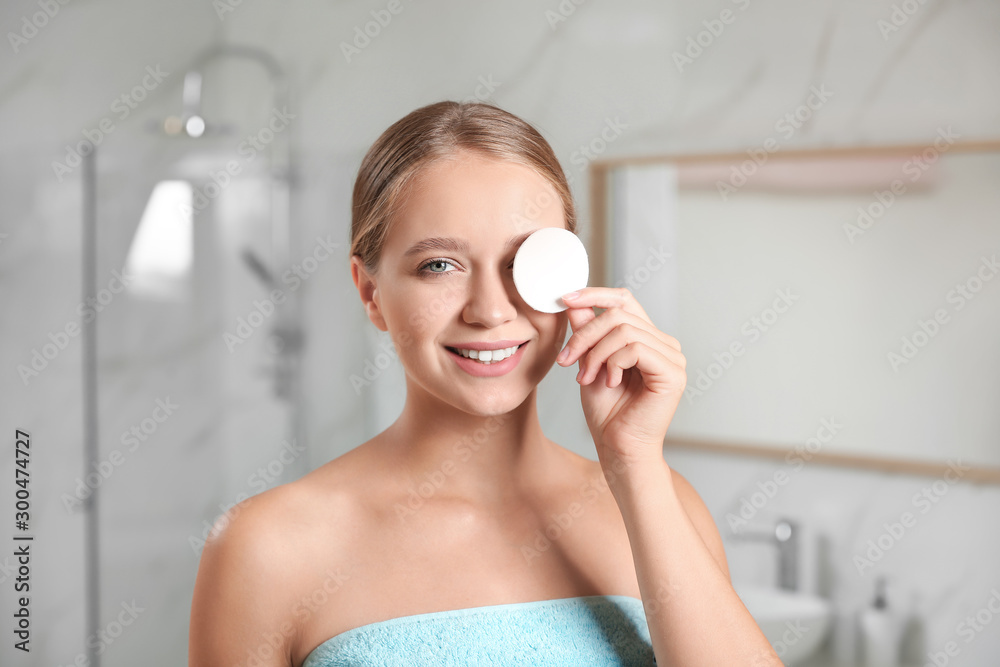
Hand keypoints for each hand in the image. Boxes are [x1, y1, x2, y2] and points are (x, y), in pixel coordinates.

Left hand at [555, 287, 686, 470]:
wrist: (618, 448)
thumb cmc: (606, 412)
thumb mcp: (588, 362)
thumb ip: (585, 331)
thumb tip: (572, 300)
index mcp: (647, 338)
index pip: (624, 300)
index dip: (595, 294)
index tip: (565, 298)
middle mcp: (664, 343)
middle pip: (618, 315)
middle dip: (585, 335)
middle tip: (567, 361)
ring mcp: (673, 357)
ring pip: (624, 330)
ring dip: (595, 353)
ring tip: (586, 377)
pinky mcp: (673, 372)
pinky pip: (636, 348)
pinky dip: (613, 363)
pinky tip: (610, 381)